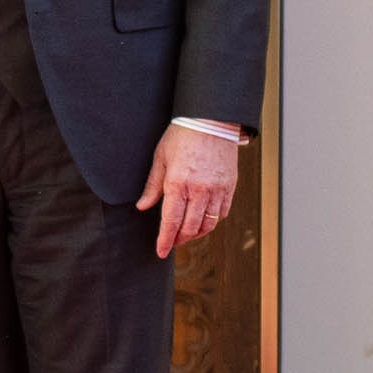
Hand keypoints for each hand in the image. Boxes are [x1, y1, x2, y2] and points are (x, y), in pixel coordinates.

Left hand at [134, 123, 239, 257]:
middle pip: (190, 228)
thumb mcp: (160, 158)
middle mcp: (200, 190)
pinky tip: (203, 220)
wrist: (211, 121)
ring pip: (208, 224)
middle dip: (179, 240)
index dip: (165, 240)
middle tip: (171, 243)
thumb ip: (153, 186)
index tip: (161, 251)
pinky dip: (213, 221)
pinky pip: (222, 213)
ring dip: (196, 234)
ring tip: (186, 234)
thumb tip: (143, 206)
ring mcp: (217, 190)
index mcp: (178, 183)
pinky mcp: (230, 187)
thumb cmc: (182, 136)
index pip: (171, 221)